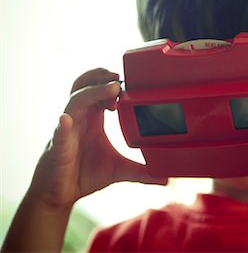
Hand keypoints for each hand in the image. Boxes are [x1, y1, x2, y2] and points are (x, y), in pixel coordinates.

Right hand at [28, 68, 166, 210]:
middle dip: (100, 77)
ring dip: (93, 92)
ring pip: (76, 100)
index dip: (112, 84)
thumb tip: (165, 179)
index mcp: (93, 118)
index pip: (100, 90)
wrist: (61, 194)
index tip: (128, 85)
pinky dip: (63, 125)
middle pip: (85, 86)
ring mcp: (68, 129)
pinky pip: (59, 131)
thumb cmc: (85, 174)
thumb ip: (142, 171)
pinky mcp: (58, 146)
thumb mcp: (119, 170)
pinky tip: (67, 120)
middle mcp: (80, 118)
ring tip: (111, 88)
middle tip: (119, 77)